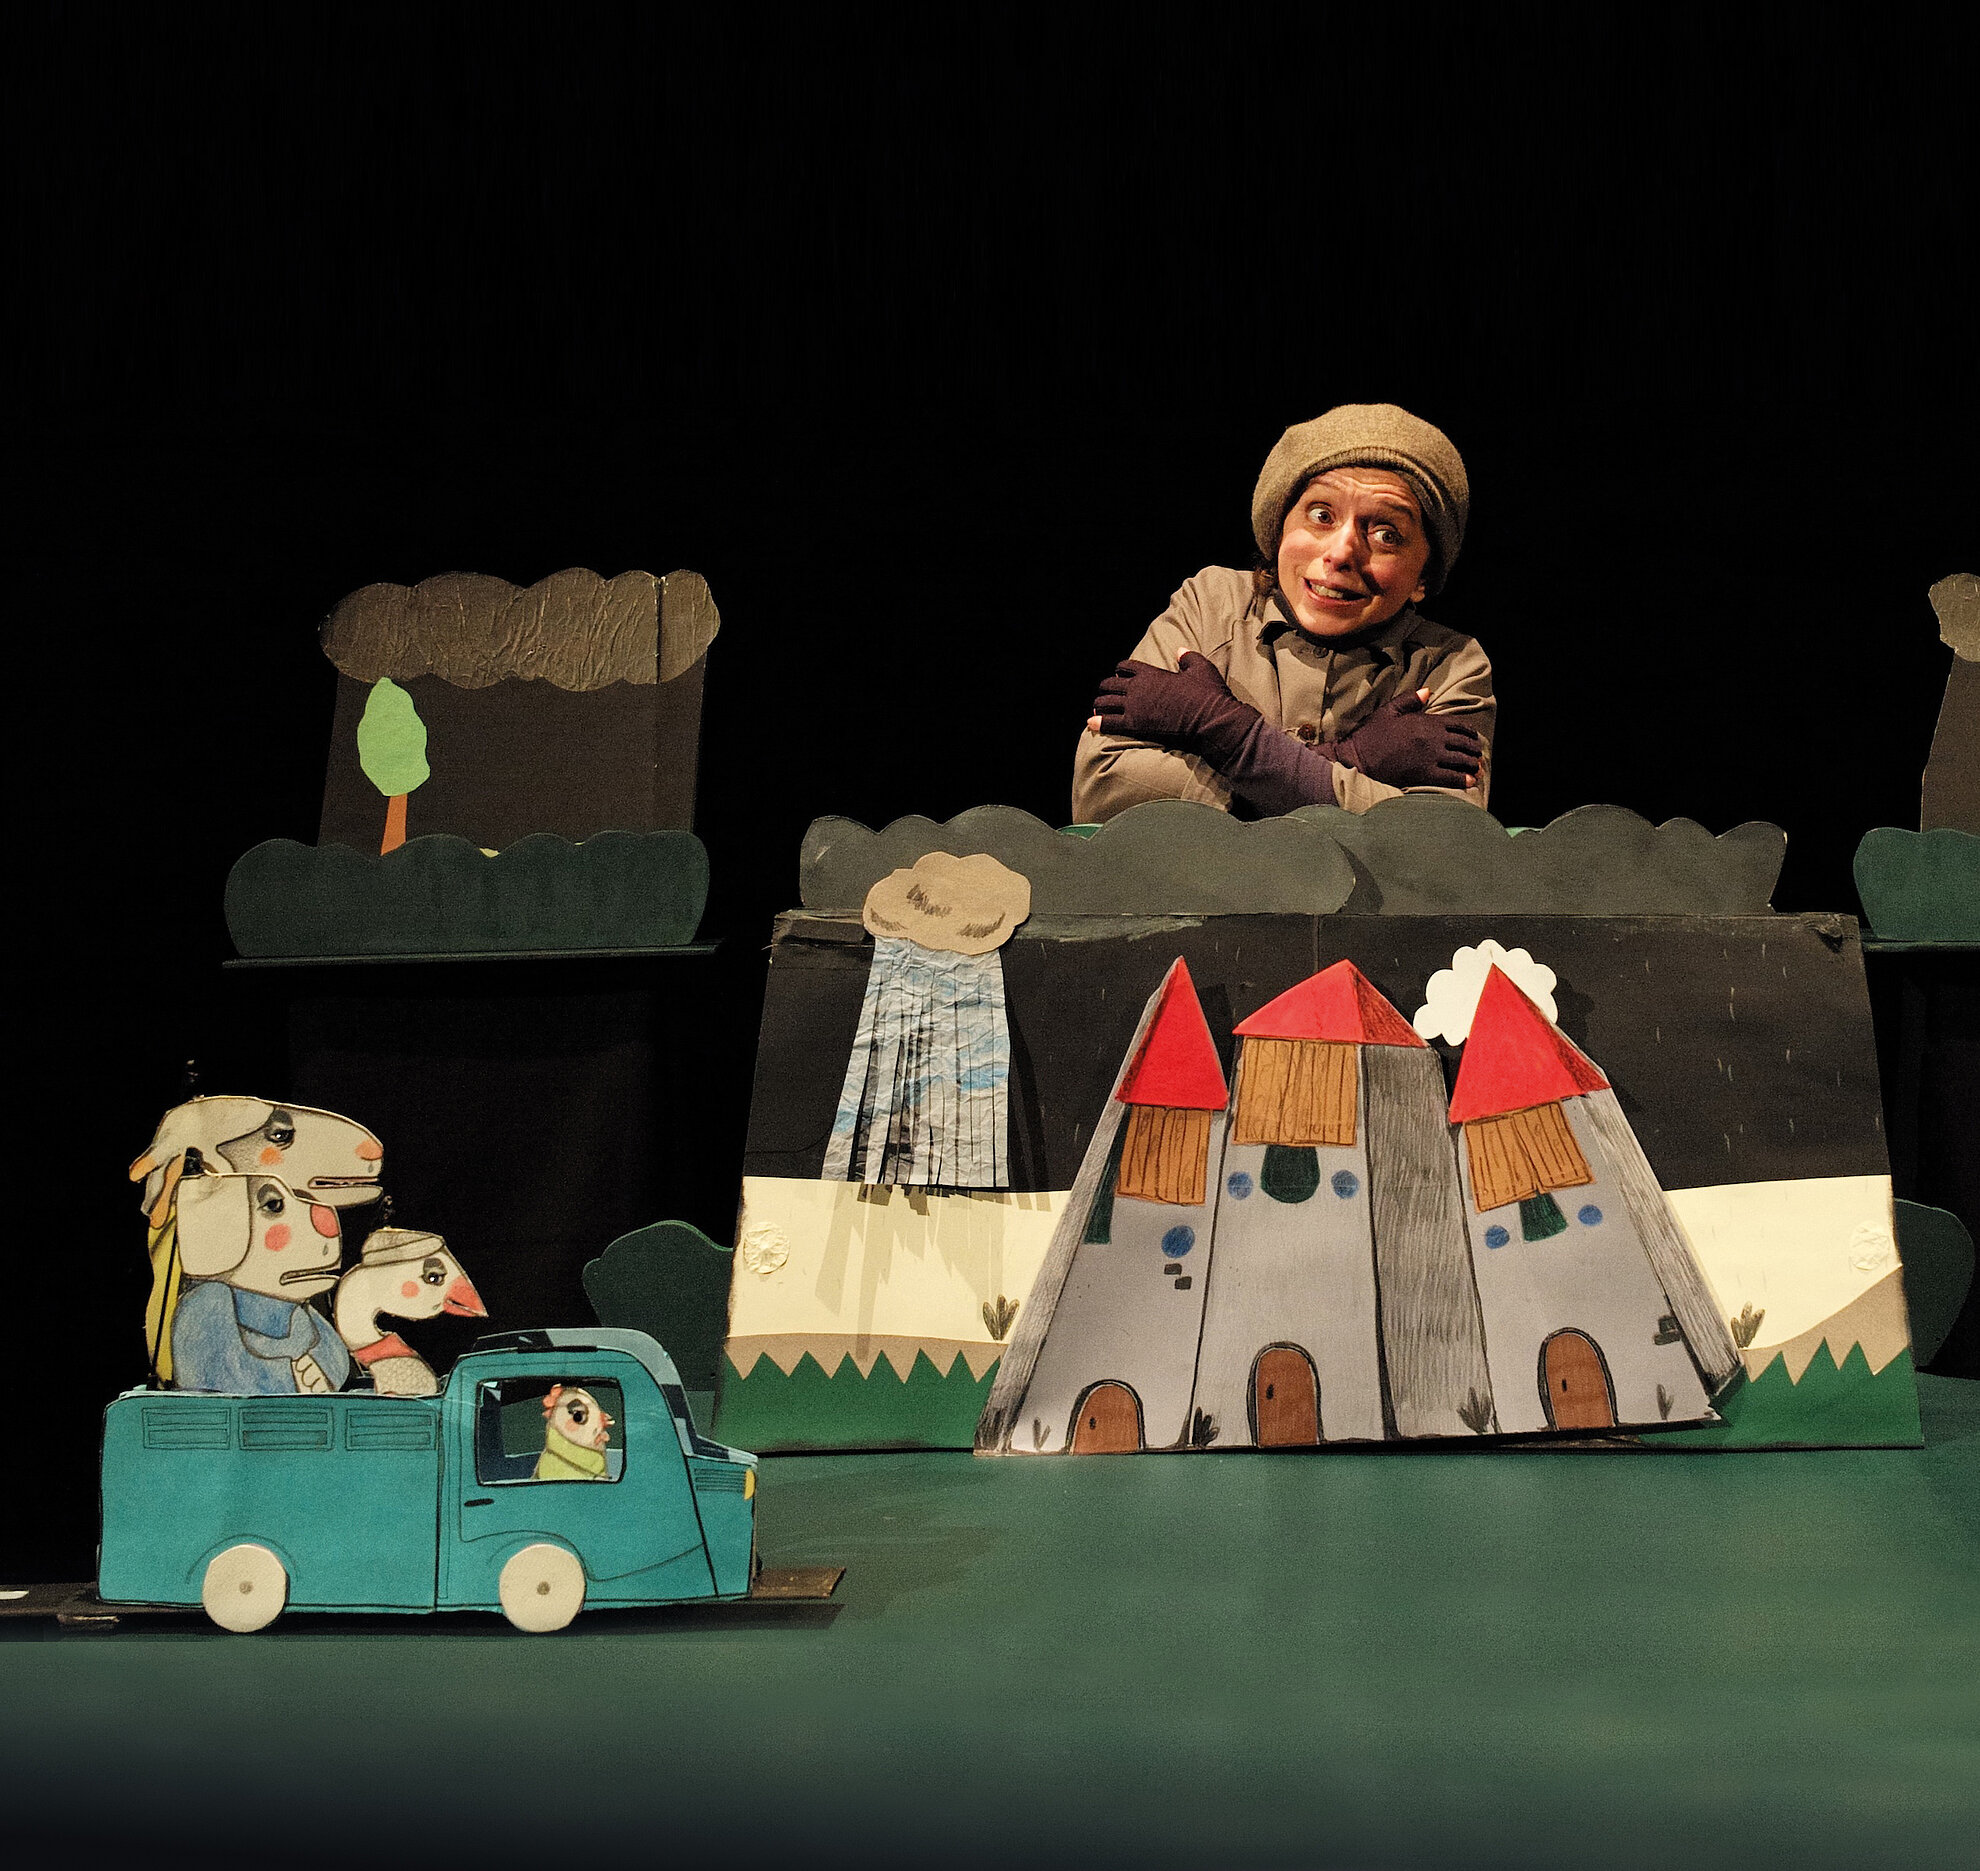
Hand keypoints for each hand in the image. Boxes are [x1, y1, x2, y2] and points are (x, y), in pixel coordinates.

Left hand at [1086, 652, 1257, 754]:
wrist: (1211, 721)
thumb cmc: (1209, 695)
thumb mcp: (1201, 669)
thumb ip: (1187, 657)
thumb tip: (1179, 649)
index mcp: (1151, 673)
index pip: (1126, 666)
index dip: (1120, 670)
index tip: (1118, 674)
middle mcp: (1138, 687)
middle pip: (1110, 684)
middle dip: (1105, 688)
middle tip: (1103, 694)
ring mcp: (1135, 707)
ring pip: (1106, 703)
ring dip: (1099, 705)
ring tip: (1096, 709)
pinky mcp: (1135, 726)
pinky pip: (1109, 723)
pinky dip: (1098, 723)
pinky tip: (1090, 723)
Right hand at [1334, 687, 1481, 788]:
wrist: (1357, 759)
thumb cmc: (1371, 735)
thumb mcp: (1388, 711)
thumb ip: (1410, 700)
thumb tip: (1428, 692)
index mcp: (1426, 721)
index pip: (1458, 725)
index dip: (1469, 732)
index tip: (1473, 738)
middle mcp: (1432, 739)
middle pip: (1463, 744)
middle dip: (1473, 750)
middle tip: (1477, 756)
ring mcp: (1430, 757)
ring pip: (1460, 761)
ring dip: (1471, 765)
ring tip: (1476, 770)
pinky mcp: (1424, 775)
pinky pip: (1450, 778)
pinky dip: (1463, 780)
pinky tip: (1470, 782)